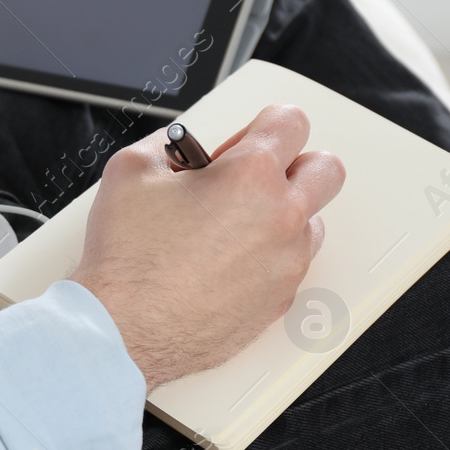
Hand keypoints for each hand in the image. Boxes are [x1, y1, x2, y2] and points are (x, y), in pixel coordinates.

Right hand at [72, 106, 345, 390]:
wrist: (124, 327)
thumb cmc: (126, 259)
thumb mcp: (130, 171)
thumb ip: (166, 145)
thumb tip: (179, 148)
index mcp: (250, 176)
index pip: (291, 122)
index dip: (263, 124)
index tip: (245, 138)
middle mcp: (281, 217)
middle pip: (325, 169)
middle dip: (294, 163)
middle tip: (252, 175)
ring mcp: (286, 263)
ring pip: (312, 221)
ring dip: (281, 213)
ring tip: (230, 224)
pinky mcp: (279, 300)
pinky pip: (290, 265)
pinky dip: (266, 256)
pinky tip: (223, 261)